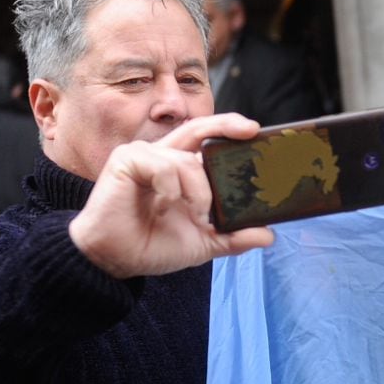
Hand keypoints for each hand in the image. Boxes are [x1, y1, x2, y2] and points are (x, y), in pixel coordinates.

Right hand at [68, 113, 273, 277]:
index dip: (230, 134)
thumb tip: (268, 236)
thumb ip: (233, 237)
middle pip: (198, 128)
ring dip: (199, 191)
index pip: (208, 143)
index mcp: (180, 170)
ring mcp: (144, 155)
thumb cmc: (151, 246)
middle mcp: (163, 157)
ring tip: (197, 215)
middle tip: (249, 129)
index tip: (256, 133)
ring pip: (186, 160)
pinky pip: (162, 165)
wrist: (115, 259)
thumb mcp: (202, 243)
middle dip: (226, 123)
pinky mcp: (126, 159)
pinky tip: (164, 205)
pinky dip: (171, 188)